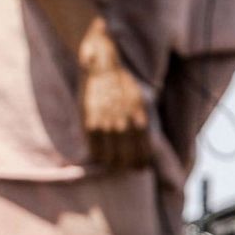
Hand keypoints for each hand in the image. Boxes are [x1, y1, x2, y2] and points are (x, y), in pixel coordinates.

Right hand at [78, 30, 150, 169]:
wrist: (101, 67)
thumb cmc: (122, 83)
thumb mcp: (140, 101)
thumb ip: (141, 122)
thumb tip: (144, 143)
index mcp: (139, 119)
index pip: (143, 153)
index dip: (142, 163)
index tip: (141, 166)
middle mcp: (123, 125)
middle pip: (128, 160)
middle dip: (129, 166)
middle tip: (128, 167)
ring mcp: (105, 126)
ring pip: (111, 160)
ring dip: (113, 164)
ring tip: (114, 163)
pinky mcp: (90, 125)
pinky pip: (95, 152)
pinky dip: (98, 157)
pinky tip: (101, 155)